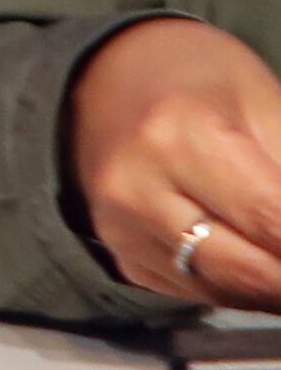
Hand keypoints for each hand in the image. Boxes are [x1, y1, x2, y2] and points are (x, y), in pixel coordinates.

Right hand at [69, 18, 280, 304]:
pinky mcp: (123, 255)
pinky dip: (244, 286)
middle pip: (253, 273)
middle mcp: (138, 189)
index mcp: (178, 135)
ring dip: (277, 287)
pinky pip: (200, 293)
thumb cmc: (196, 81)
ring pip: (230, 294)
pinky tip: (261, 258)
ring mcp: (123, 229)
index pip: (275, 221)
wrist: (106, 76)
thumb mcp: (266, 104)